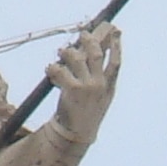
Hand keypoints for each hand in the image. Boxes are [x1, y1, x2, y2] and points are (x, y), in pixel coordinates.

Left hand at [50, 22, 122, 142]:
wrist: (76, 134)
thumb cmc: (87, 113)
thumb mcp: (101, 98)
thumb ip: (102, 79)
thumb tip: (96, 59)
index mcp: (109, 86)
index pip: (116, 62)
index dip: (117, 45)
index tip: (116, 31)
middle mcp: (99, 85)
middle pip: (95, 54)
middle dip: (88, 41)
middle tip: (82, 34)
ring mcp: (86, 86)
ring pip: (76, 58)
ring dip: (67, 52)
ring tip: (61, 52)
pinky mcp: (72, 89)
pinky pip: (60, 69)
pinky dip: (53, 67)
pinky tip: (50, 69)